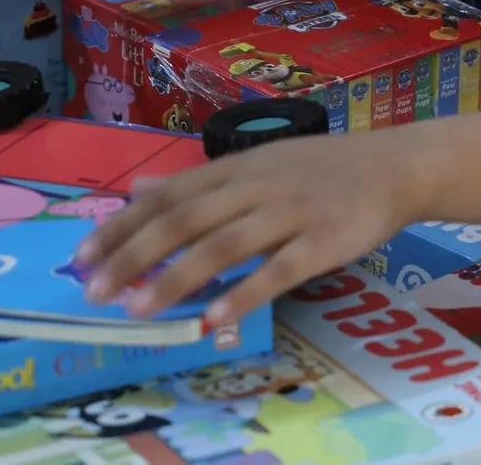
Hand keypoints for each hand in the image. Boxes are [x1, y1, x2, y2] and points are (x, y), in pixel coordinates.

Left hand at [77, 128, 425, 325]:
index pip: (169, 194)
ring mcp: (292, 212)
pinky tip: (215, 319)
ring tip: (139, 309)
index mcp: (239, 166)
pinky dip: (245, 294)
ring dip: (177, 278)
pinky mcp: (324, 241)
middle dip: (134, 255)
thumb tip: (140, 188)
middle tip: (95, 291)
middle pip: (187, 219)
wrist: (398, 167)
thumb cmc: (326, 169)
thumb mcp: (260, 162)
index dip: (122, 224)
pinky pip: (279, 269)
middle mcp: (258, 185)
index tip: (81, 256)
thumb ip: (203, 180)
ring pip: (224, 244)